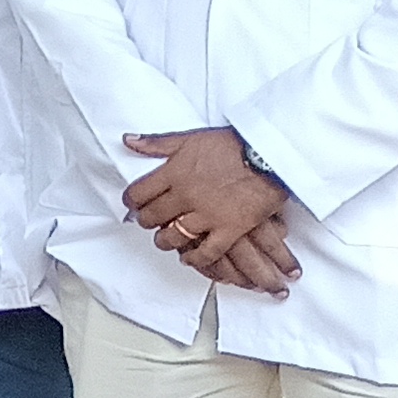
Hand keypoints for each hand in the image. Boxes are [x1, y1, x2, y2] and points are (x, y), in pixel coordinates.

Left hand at [123, 127, 299, 292]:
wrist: (268, 155)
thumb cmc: (232, 145)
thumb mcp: (190, 138)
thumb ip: (157, 142)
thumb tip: (129, 141)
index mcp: (174, 173)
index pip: (138, 194)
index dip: (132, 201)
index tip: (134, 204)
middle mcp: (185, 196)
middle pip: (152, 217)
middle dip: (146, 221)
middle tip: (148, 221)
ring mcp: (207, 215)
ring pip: (173, 237)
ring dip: (165, 241)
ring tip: (165, 239)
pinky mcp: (229, 229)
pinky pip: (206, 252)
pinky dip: (195, 259)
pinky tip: (189, 258)